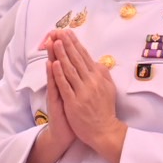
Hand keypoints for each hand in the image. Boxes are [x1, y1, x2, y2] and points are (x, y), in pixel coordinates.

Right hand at [36, 31, 77, 150]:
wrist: (65, 135)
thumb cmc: (74, 116)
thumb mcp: (78, 95)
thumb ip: (80, 81)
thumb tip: (88, 67)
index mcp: (68, 82)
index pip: (67, 61)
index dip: (68, 47)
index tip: (68, 31)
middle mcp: (60, 85)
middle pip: (59, 61)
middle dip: (58, 46)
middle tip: (56, 30)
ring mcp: (56, 92)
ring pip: (54, 71)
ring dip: (53, 55)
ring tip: (52, 41)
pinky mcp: (55, 102)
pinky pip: (53, 87)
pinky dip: (52, 75)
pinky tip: (51, 64)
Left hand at [45, 29, 125, 161]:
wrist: (104, 131)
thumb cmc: (104, 110)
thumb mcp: (108, 89)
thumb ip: (102, 74)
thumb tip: (97, 61)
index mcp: (98, 77)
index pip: (85, 56)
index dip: (75, 44)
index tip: (68, 32)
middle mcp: (91, 82)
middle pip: (77, 59)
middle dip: (67, 44)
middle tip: (59, 31)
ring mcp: (82, 92)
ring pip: (70, 69)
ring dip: (62, 54)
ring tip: (55, 42)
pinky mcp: (74, 102)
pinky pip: (65, 86)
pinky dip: (59, 74)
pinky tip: (54, 63)